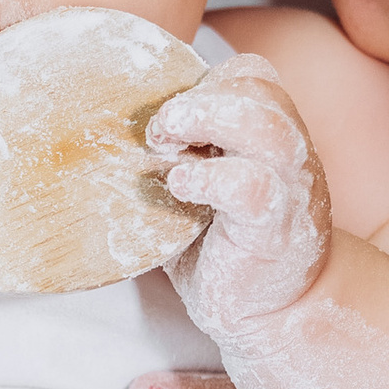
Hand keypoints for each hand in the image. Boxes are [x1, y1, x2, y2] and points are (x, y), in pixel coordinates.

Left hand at [147, 62, 332, 380]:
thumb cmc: (228, 249)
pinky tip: (180, 189)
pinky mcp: (274, 230)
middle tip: (160, 132)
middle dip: (198, 97)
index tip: (172, 117)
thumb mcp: (201, 189)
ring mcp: (289, 190)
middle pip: (259, 85)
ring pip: (266, 128)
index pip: (252, 73)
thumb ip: (175, 156)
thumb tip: (99, 137)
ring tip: (166, 147)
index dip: (208, 81)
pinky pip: (252, 186)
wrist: (280, 314)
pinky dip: (209, 178)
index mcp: (273, 135)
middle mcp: (289, 154)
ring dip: (207, 122)